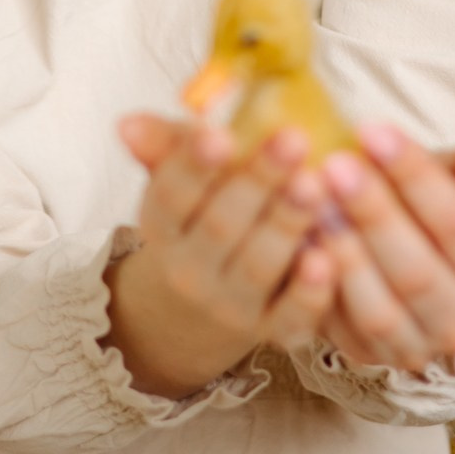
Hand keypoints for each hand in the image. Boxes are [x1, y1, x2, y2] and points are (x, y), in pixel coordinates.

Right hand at [106, 114, 338, 395]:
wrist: (195, 310)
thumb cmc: (197, 221)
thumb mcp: (176, 181)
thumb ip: (164, 146)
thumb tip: (127, 123)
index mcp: (162, 227)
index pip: (172, 194)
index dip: (195, 164)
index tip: (220, 133)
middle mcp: (189, 270)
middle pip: (221, 224)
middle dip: (258, 181)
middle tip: (293, 140)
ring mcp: (230, 304)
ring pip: (258, 265)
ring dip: (287, 224)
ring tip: (315, 184)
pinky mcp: (271, 330)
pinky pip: (291, 316)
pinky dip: (310, 291)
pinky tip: (327, 257)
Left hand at [310, 124, 454, 372]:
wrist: (420, 266)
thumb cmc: (444, 210)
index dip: (414, 177)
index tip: (371, 130)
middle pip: (414, 270)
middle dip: (371, 212)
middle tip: (332, 163)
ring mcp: (413, 348)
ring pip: (376, 308)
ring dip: (341, 253)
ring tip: (311, 199)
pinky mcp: (366, 356)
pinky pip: (336, 328)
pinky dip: (315, 286)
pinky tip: (295, 238)